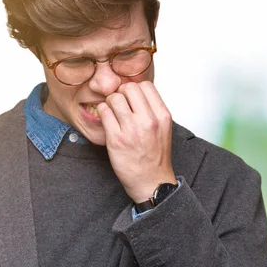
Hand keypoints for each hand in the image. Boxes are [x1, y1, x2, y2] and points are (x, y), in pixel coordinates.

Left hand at [97, 81, 175, 202]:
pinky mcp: (116, 139)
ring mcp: (132, 130)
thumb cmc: (156, 156)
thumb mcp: (164, 128)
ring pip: (114, 98)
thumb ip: (153, 109)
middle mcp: (149, 120)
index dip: (135, 89)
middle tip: (120, 105)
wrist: (152, 182)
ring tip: (113, 114)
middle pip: (128, 87)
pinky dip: (103, 113)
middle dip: (121, 93)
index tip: (131, 99)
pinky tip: (108, 122)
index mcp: (162, 116)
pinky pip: (104, 112)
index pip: (145, 85)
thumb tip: (135, 92)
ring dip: (110, 103)